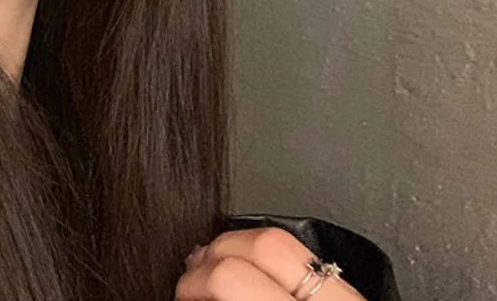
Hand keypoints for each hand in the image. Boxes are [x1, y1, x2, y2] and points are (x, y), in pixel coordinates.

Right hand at [176, 227, 366, 300]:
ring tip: (220, 266)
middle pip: (261, 242)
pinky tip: (256, 271)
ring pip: (285, 241)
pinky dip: (272, 259)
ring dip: (241, 247)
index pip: (232, 276)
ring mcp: (346, 295)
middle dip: (215, 252)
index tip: (182, 292)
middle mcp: (326, 300)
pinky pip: (307, 257)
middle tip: (195, 276)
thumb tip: (198, 294)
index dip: (195, 281)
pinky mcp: (354, 296)